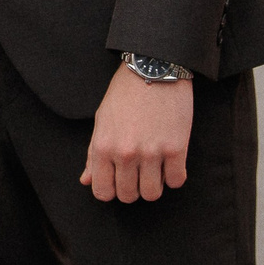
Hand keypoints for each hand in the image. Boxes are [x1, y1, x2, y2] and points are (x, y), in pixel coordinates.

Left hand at [80, 69, 192, 202]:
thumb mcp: (101, 120)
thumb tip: (86, 181)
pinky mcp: (176, 148)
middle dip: (133, 188)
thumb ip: (93, 154)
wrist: (153, 68)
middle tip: (138, 173)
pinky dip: (174, 176)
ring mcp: (151, 153)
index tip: (119, 181)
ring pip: (152, 194)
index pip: (103, 192)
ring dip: (154, 185)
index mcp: (103, 147)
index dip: (111, 191)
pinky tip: (170, 162)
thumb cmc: (124, 94)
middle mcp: (125, 154)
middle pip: (128, 196)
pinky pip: (177, 181)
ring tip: (155, 169)